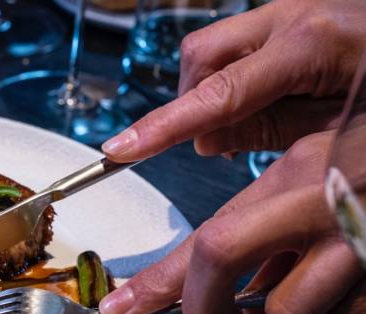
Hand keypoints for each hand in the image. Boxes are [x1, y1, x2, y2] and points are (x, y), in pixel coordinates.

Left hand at [99, 131, 365, 313]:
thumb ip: (264, 216)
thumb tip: (211, 276)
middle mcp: (333, 211)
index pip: (209, 239)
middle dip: (210, 308)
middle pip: (235, 273)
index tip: (121, 306)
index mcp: (304, 173)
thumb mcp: (316, 166)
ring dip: (292, 309)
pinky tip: (353, 287)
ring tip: (315, 278)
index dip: (158, 282)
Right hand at [102, 0, 365, 160]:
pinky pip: (235, 44)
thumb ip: (271, 131)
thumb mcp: (344, 129)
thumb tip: (207, 141)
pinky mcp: (289, 11)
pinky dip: (233, 80)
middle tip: (219, 142)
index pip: (219, 93)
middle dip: (190, 103)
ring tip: (244, 123)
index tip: (120, 150)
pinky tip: (262, 100)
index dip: (165, 127)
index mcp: (315, 44)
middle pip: (201, 56)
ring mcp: (289, 8)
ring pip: (210, 46)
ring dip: (208, 90)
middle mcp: (293, 15)